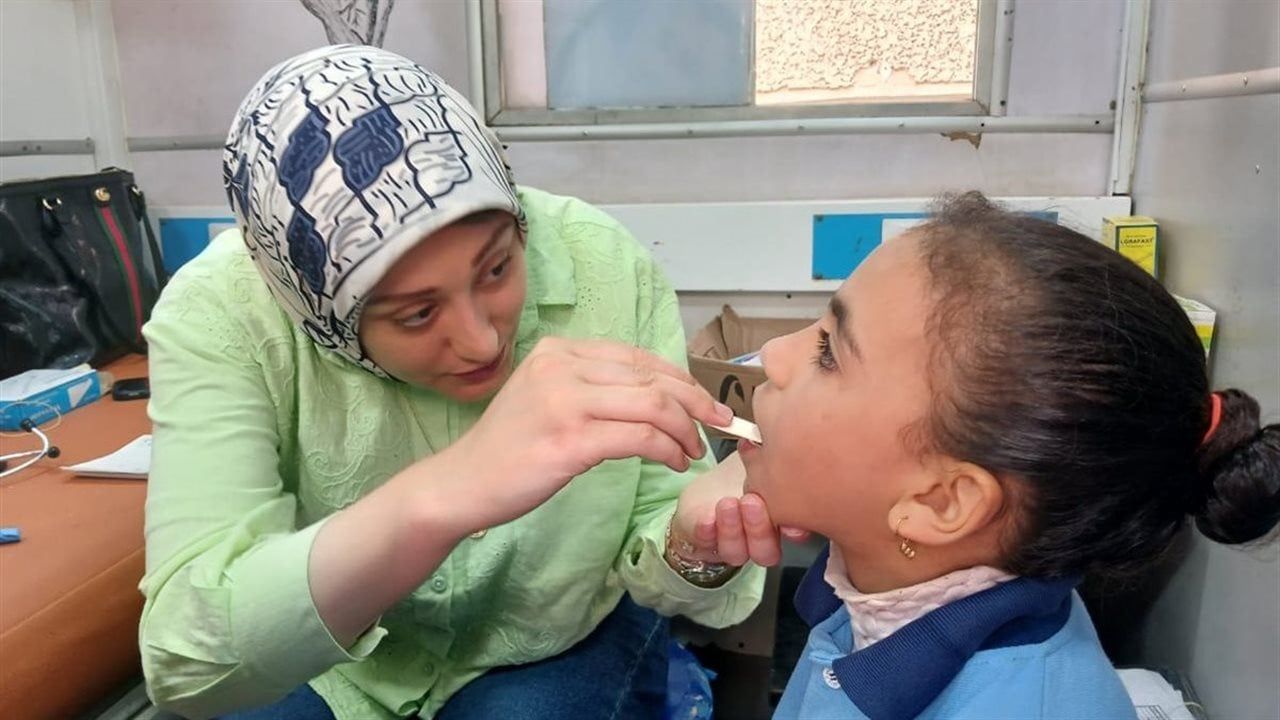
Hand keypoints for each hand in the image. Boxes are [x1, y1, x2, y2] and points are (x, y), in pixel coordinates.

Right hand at [434, 337, 732, 531]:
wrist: (462, 483)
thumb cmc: (509, 449)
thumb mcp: (546, 398)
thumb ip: (591, 387)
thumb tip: (658, 395)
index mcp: (559, 351)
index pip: (638, 357)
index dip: (681, 379)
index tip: (704, 403)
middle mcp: (562, 367)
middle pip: (653, 377)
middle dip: (696, 402)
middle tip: (717, 426)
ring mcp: (565, 402)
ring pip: (655, 404)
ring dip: (686, 430)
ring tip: (693, 450)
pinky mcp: (570, 440)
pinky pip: (641, 438)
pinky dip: (668, 449)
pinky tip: (673, 462)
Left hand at [669, 453, 808, 568]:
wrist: (704, 495)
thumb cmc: (740, 478)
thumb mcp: (761, 463)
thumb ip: (776, 460)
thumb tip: (789, 438)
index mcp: (780, 525)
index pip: (795, 534)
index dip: (797, 530)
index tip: (793, 516)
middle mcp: (759, 542)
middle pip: (766, 551)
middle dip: (759, 527)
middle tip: (752, 501)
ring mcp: (732, 545)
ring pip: (736, 552)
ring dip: (733, 529)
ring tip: (727, 504)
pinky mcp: (704, 542)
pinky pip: (706, 544)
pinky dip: (707, 532)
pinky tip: (708, 518)